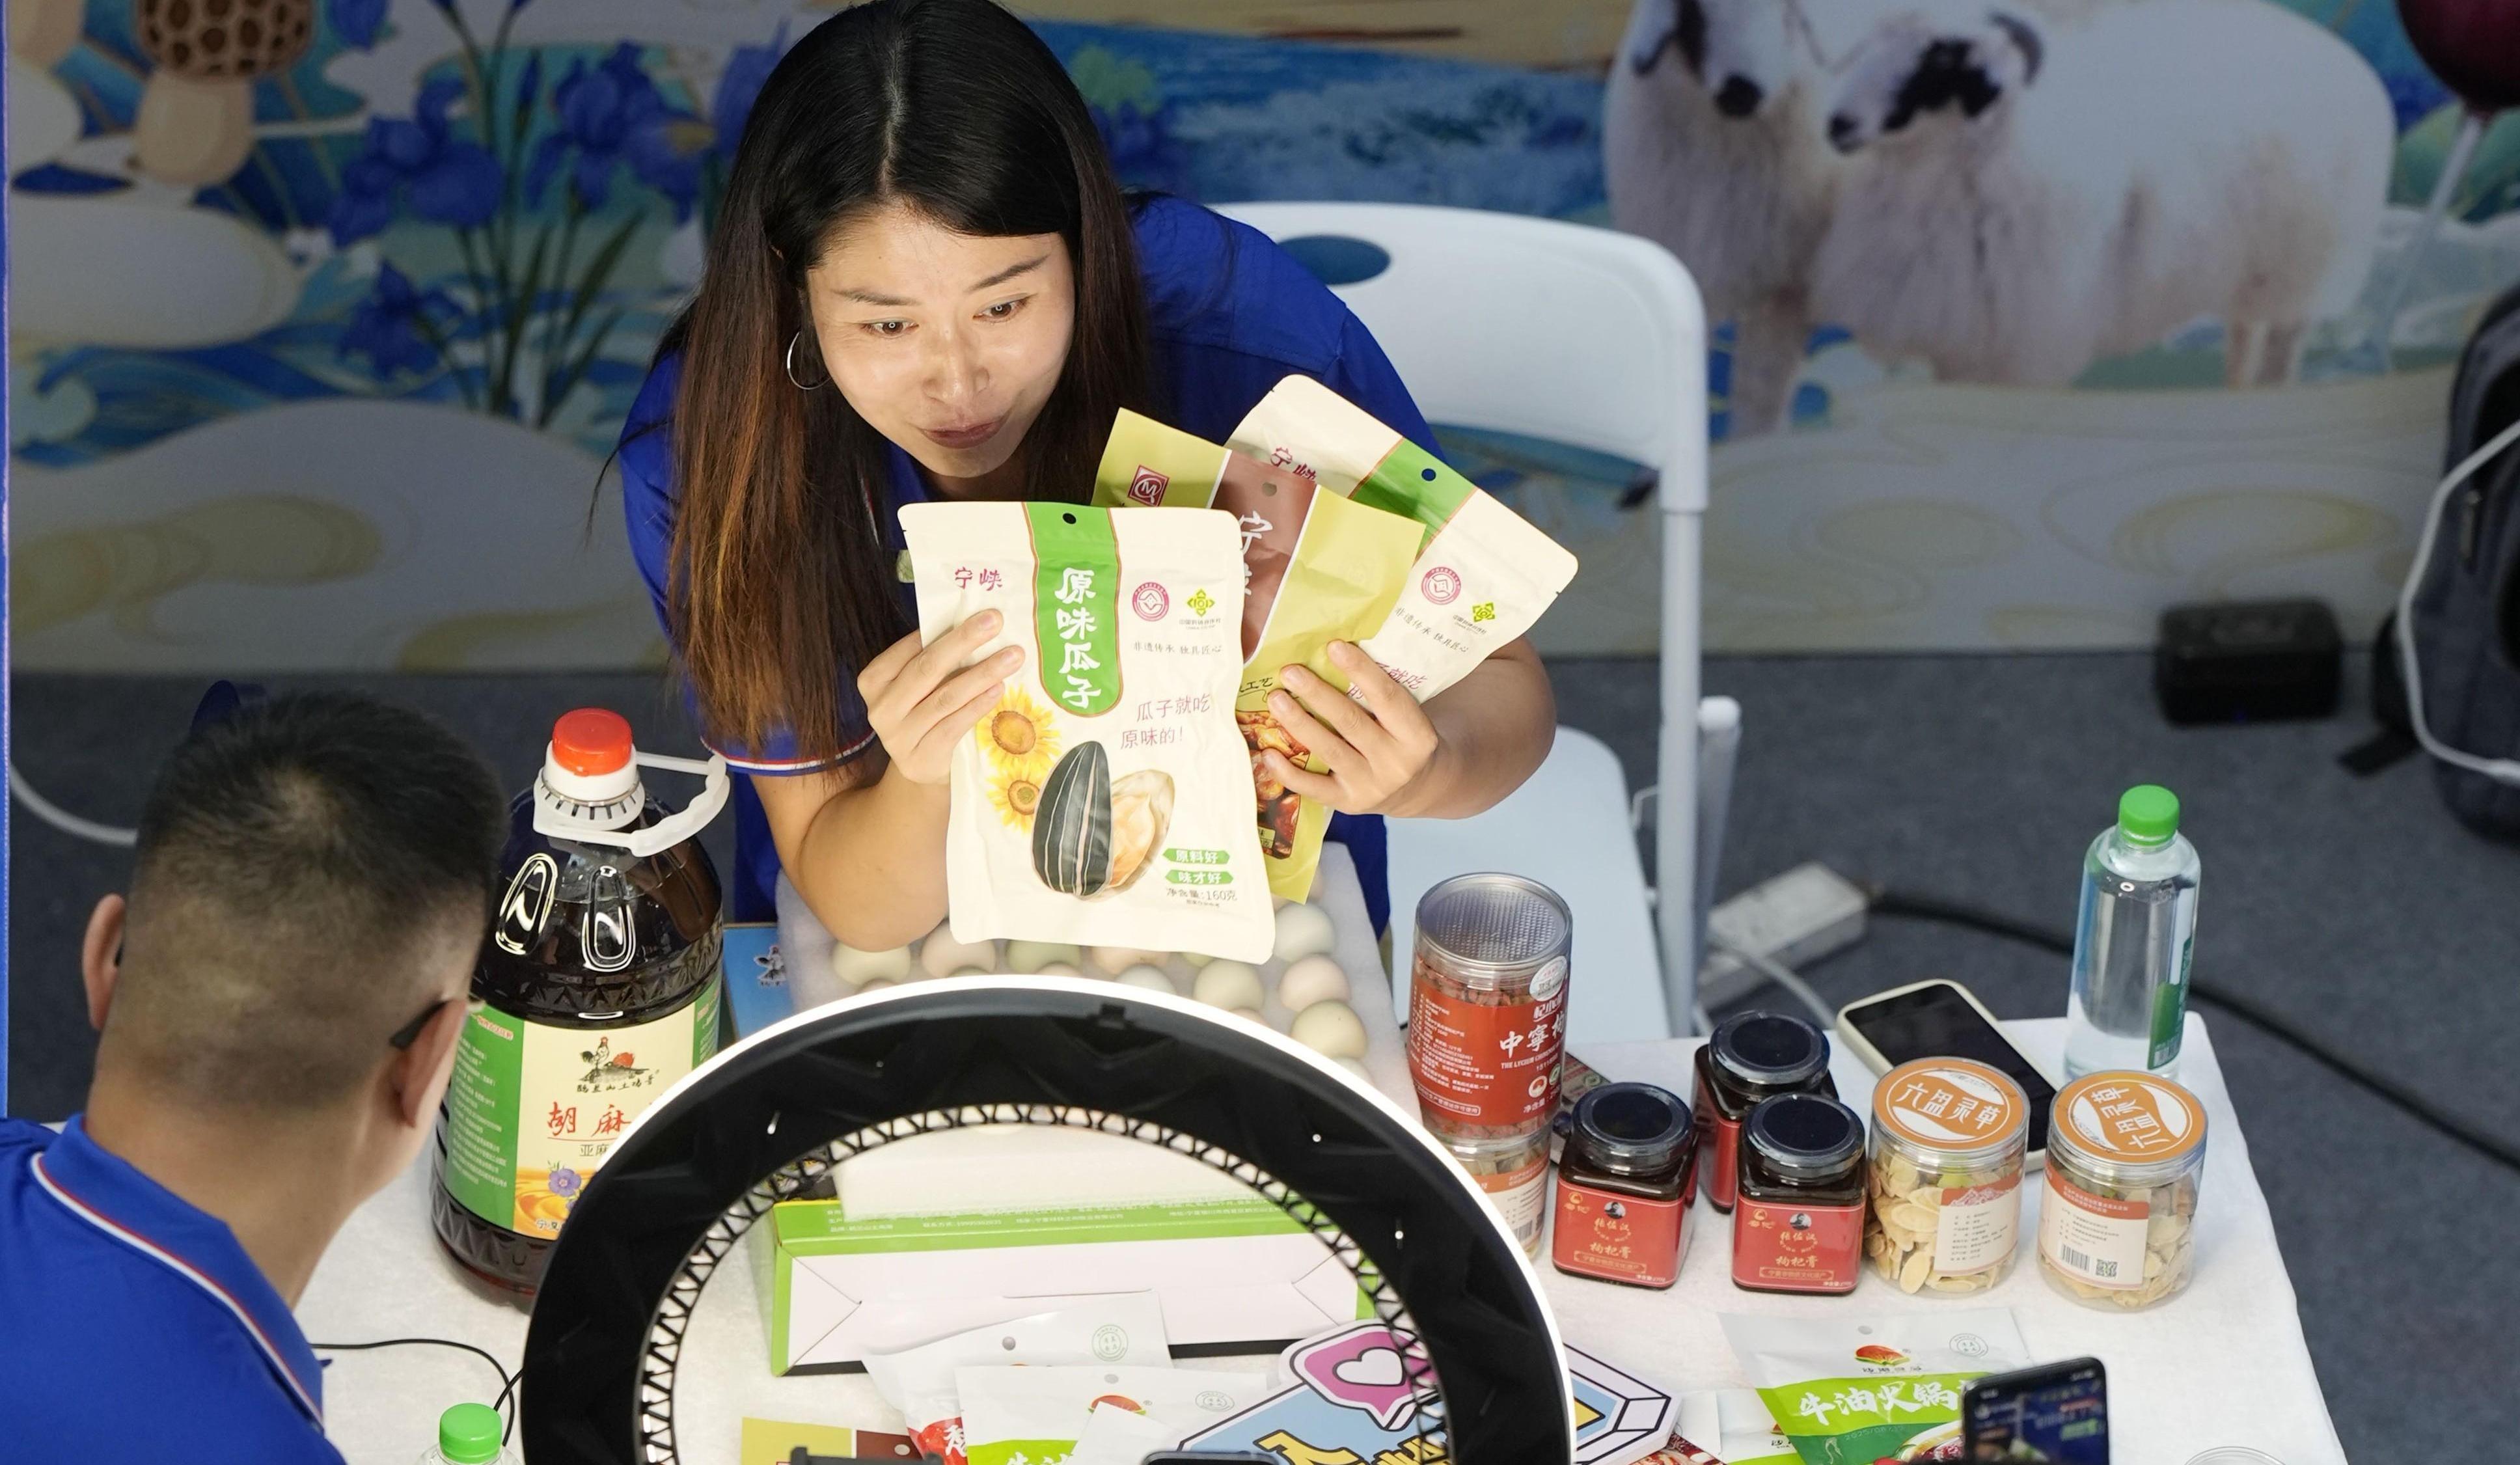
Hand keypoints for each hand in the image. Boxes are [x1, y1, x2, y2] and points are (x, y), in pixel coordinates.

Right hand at [856, 612, 1022, 786]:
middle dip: (964, 641)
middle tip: (996, 622)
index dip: (946, 630)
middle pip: (927, 668)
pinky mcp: (920, 758)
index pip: (910, 649)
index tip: (982, 614)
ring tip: (1012, 657)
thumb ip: (932, 660)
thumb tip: (973, 622)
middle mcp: (880, 708)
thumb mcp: (919, 687)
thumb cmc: (924, 714)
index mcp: (874, 680)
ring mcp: (898, 736)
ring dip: (982, 673)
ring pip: (945, 697)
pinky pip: (955, 725)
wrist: (922, 768)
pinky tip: (1000, 688)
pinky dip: (979, 705)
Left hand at [1261, 641, 1444, 816]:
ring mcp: (1371, 787)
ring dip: (1299, 723)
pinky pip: (1314, 788)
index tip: (1334, 646)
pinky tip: (1268, 752)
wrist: (1417, 789)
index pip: (1387, 698)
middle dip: (1318, 694)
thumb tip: (1334, 652)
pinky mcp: (1348, 803)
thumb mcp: (1407, 718)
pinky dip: (1288, 771)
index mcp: (1417, 736)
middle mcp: (1396, 764)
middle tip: (1290, 671)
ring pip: (1329, 751)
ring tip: (1276, 699)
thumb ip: (1381, 694)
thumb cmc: (1403, 739)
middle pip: (1351, 723)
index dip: (1361, 671)